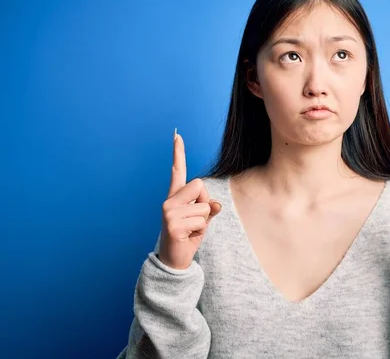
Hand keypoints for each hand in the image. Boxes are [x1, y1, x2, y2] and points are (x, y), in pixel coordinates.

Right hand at [158, 129, 222, 269]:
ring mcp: (168, 212)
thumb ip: (209, 207)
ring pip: (204, 206)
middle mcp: (169, 201)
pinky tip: (187, 236)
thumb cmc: (189, 237)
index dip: (178, 153)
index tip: (177, 135)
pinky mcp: (172, 224)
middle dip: (205, 203)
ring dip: (204, 220)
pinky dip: (201, 230)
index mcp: (175, 196)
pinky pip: (201, 220)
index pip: (178, 171)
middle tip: (195, 220)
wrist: (175, 260)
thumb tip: (215, 204)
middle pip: (200, 185)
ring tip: (190, 230)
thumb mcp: (202, 219)